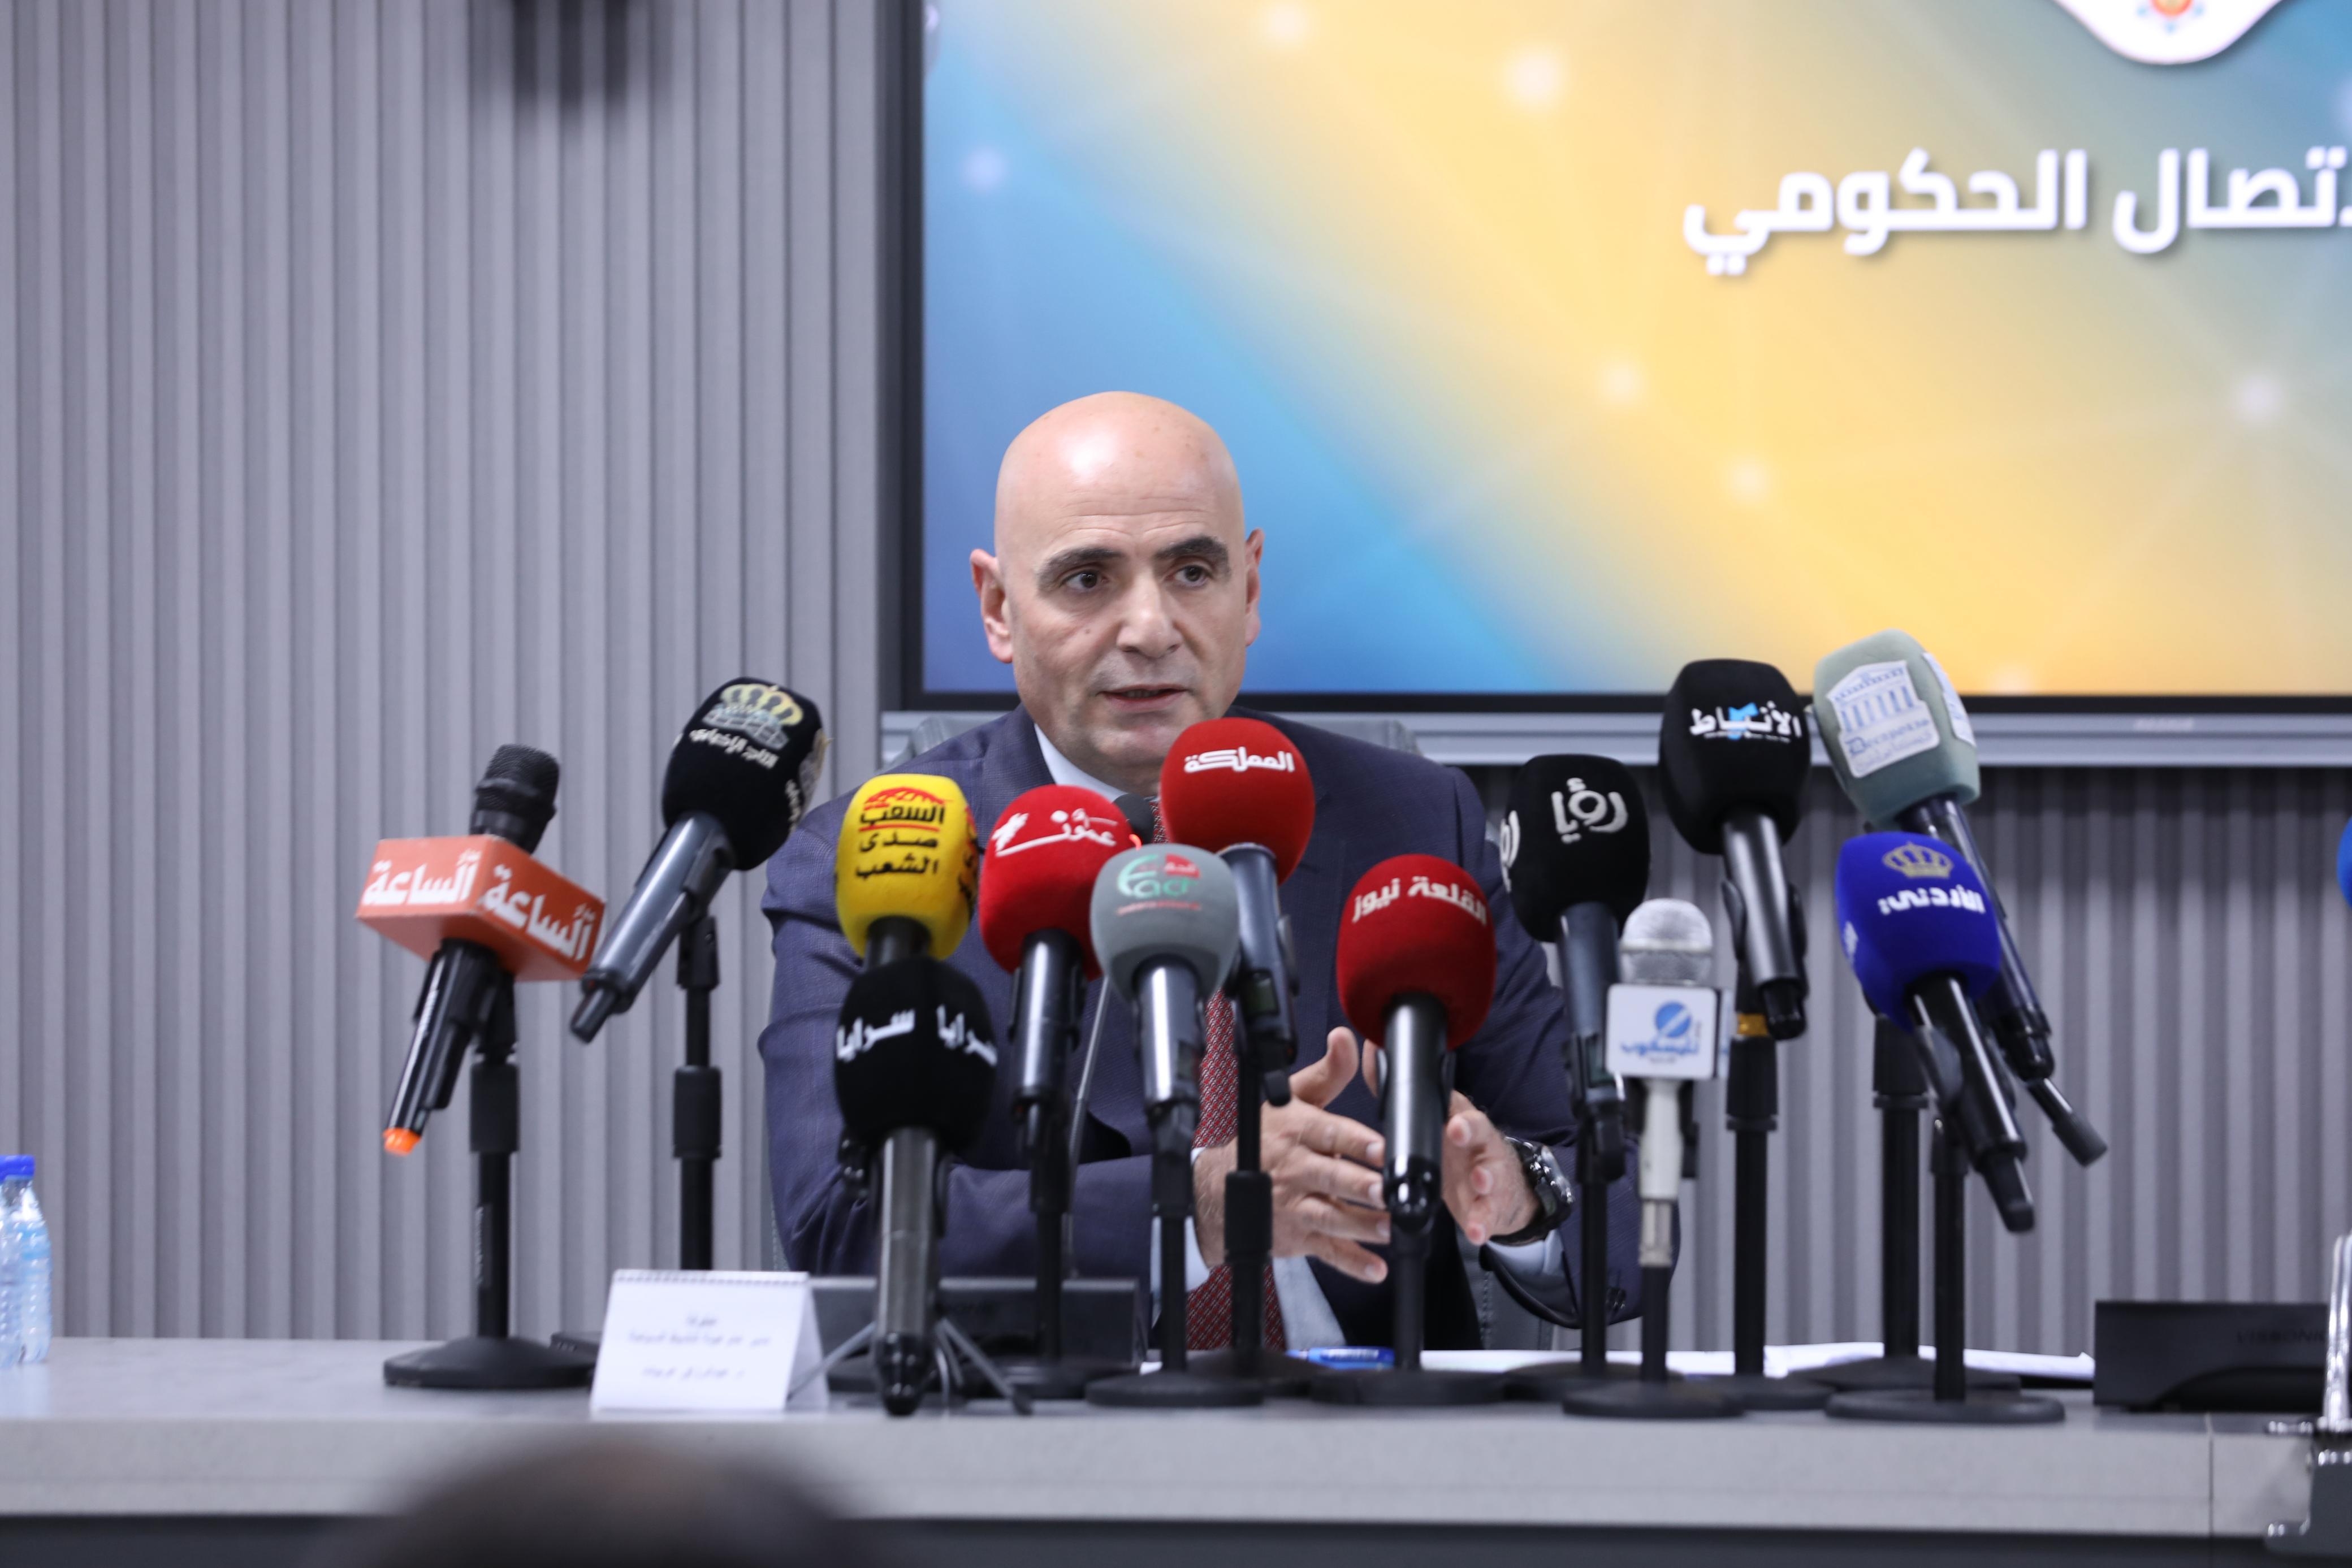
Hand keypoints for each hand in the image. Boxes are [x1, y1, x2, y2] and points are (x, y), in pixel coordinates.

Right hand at [1195, 1026, 1390, 1282]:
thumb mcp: (1289, 1100)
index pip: (1329, 1134)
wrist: (1217, 1189)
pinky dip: (1351, 1263)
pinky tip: (1375, 1269)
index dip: (1356, 1142)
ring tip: (1390, 1229)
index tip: (1381, 1148)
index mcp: (1296, 1132)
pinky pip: (1326, 1251)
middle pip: (1331, 1178)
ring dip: (1362, 1226)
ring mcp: (1295, 1206)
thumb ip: (1326, 1074)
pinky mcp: (1297, 1236)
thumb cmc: (1263, 1140)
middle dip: (1360, 1186)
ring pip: (1331, 1217)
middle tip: (1386, 1190)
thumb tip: (1345, 1038)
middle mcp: (1295, 1170)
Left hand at [1359, 1042, 1535, 1247]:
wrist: (1500, 1184)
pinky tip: (1477, 1231)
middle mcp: (1477, 1143)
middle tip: (1465, 1147)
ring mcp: (1488, 1173)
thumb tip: (1372, 1051)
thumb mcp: (1434, 1121)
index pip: (1460, 1111)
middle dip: (1472, 1138)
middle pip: (1479, 1135)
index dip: (1457, 1118)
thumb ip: (1402, 1094)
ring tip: (1480, 1186)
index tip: (1452, 1124)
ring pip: (1491, 1175)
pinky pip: (1488, 1214)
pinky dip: (1483, 1222)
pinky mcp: (1492, 1204)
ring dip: (1486, 1183)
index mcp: (1459, 1120)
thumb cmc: (1457, 1147)